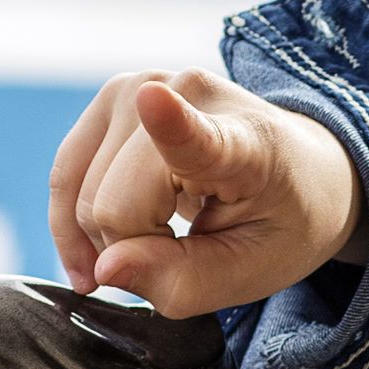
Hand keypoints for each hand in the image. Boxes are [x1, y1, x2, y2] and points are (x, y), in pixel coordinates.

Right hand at [46, 69, 362, 316]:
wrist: (302, 171)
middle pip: (111, 204)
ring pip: (80, 194)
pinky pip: (65, 174)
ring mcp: (139, 87)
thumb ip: (184, 281)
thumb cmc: (280, 222)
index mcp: (243, 141)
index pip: (196, 134)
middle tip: (186, 253)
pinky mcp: (111, 97)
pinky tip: (113, 244)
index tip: (154, 99)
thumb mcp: (252, 271)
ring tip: (163, 239)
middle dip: (133, 250)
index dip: (170, 124)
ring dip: (106, 238)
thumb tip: (104, 270)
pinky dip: (78, 221)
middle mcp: (185, 95)